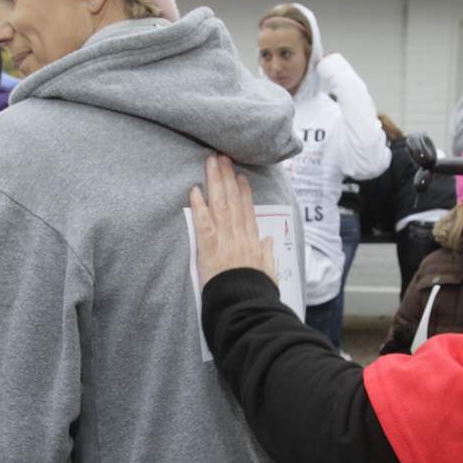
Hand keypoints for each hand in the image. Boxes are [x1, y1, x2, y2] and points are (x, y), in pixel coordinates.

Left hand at [189, 155, 275, 287]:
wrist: (245, 304)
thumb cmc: (255, 292)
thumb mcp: (267, 272)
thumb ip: (266, 254)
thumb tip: (267, 240)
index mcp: (252, 242)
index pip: (247, 212)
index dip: (244, 193)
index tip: (240, 177)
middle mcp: (239, 236)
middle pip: (233, 201)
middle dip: (228, 178)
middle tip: (223, 158)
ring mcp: (225, 240)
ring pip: (220, 205)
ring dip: (216, 182)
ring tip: (212, 163)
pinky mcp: (210, 248)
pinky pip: (204, 224)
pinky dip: (200, 207)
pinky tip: (195, 191)